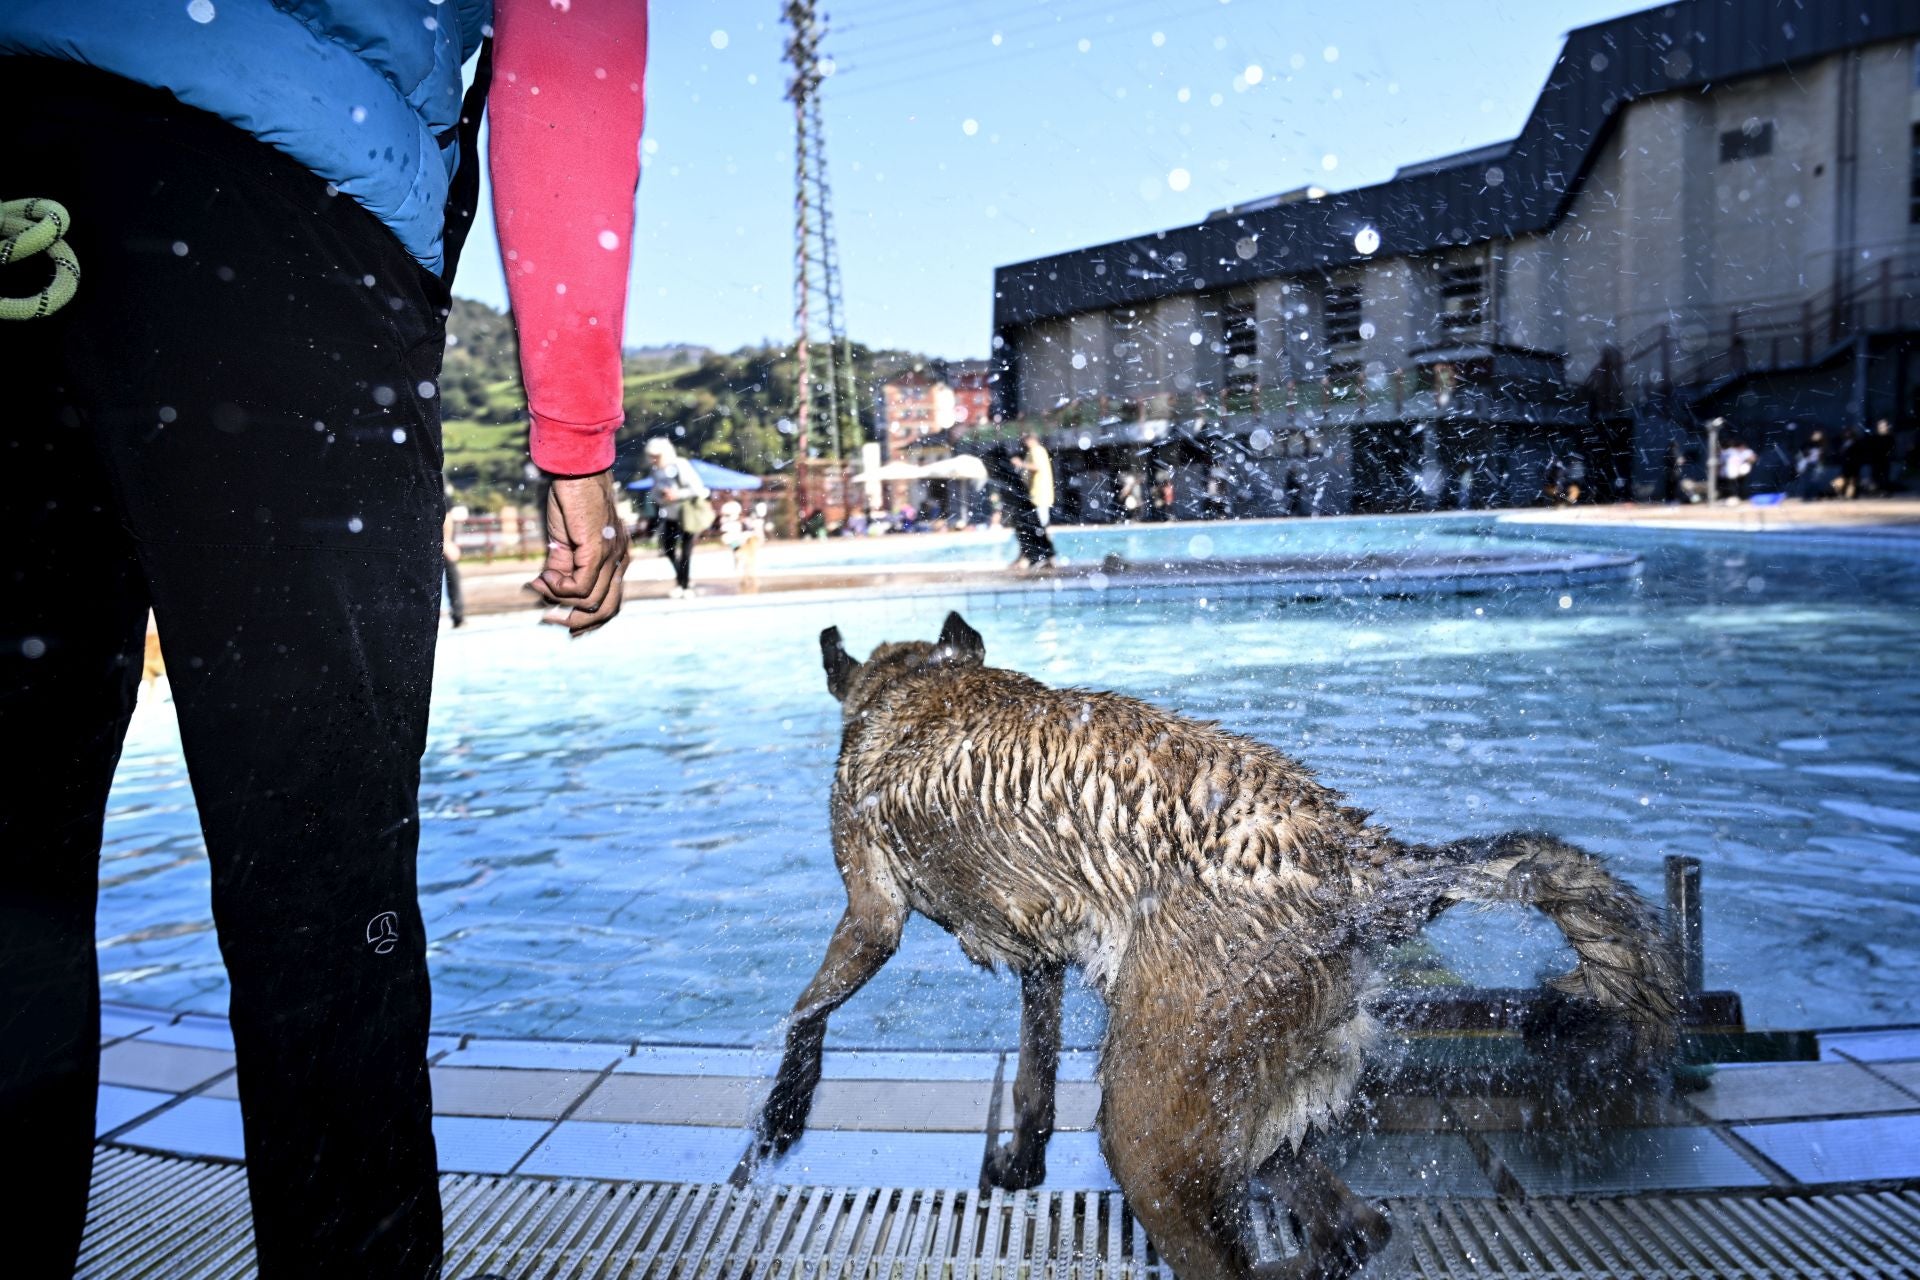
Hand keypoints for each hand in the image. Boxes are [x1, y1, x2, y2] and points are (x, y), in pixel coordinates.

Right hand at [527, 470, 630, 635]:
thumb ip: (562, 567)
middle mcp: (620, 560)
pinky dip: (558, 587)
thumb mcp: (566, 540)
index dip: (589, 620)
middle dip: (576, 621)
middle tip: (548, 617)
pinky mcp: (597, 549)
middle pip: (606, 610)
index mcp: (618, 559)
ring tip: (541, 585)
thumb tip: (547, 591)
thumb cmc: (571, 500)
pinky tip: (544, 575)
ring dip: (560, 600)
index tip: (562, 623)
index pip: (612, 603)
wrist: (574, 470)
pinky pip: (579, 585)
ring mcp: (611, 556)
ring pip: (590, 601)